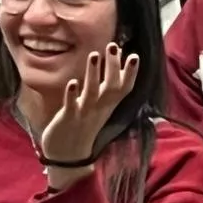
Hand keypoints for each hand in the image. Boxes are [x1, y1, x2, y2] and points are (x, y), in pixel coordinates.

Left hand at [38, 43, 138, 164]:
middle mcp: (99, 109)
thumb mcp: (99, 107)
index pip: (123, 88)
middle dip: (113, 67)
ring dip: (93, 75)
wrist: (68, 156)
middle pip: (110, 87)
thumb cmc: (83, 125)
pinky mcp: (68, 119)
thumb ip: (106, 86)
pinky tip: (72, 83)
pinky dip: (72, 95)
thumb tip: (114, 61)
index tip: (135, 55)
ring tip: (94, 55)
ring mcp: (84, 114)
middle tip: (113, 46)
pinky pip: (71, 106)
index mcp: (107, 106)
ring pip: (91, 93)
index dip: (130, 73)